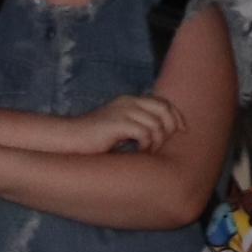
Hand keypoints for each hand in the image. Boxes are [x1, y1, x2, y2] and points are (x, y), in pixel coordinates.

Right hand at [60, 93, 181, 157]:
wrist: (69, 138)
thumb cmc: (93, 138)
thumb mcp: (119, 127)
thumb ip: (138, 125)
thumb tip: (160, 135)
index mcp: (130, 100)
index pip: (163, 102)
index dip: (177, 117)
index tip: (183, 131)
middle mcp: (129, 102)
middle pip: (164, 110)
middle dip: (170, 130)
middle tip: (163, 146)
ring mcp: (123, 111)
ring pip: (156, 125)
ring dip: (156, 141)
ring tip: (148, 152)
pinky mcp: (118, 123)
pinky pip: (144, 133)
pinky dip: (146, 145)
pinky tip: (139, 152)